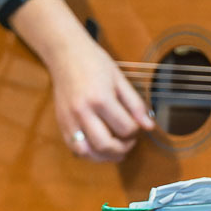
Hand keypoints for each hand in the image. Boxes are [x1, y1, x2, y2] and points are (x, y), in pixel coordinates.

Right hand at [47, 34, 155, 162]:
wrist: (65, 53)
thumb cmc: (94, 62)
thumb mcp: (120, 79)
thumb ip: (135, 104)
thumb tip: (149, 126)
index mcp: (101, 98)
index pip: (125, 128)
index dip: (136, 131)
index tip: (137, 125)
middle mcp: (83, 111)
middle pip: (105, 145)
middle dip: (122, 149)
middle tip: (129, 142)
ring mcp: (69, 119)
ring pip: (87, 152)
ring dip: (104, 157)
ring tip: (115, 150)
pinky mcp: (61, 122)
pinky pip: (74, 148)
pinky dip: (88, 153)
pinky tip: (98, 148)